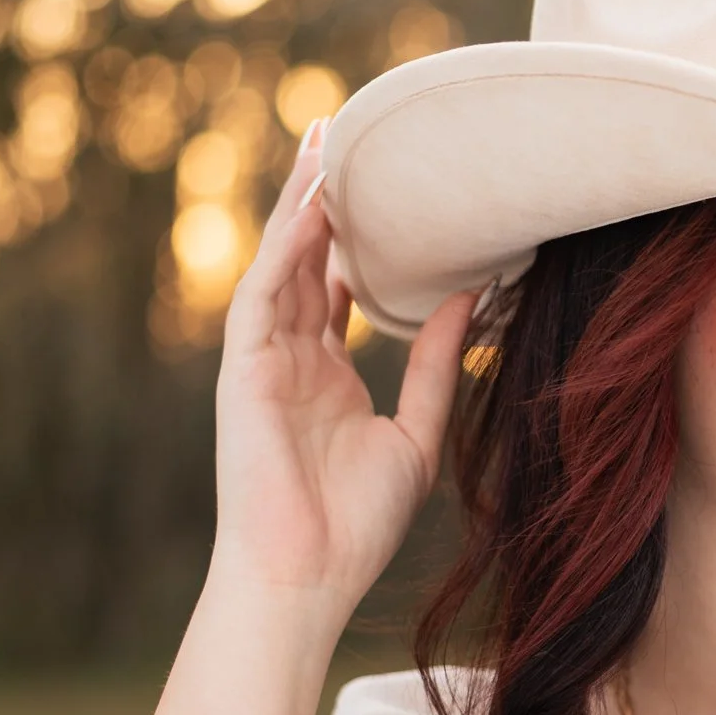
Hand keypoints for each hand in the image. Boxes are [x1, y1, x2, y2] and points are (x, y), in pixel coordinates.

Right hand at [211, 128, 471, 612]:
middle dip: (319, 200)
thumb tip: (474, 298)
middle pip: (303, 261)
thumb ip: (437, 367)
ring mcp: (261, 362)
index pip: (337, 289)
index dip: (355, 239)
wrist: (308, 578)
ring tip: (322, 145)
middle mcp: (289, 360)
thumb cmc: (356, 526)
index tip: (387, 189)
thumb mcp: (417, 435)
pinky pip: (261, 296)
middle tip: (342, 136)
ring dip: (297, 206)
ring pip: (278, 265)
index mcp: (326, 377)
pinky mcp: (240, 371)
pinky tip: (308, 209)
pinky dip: (283, 251)